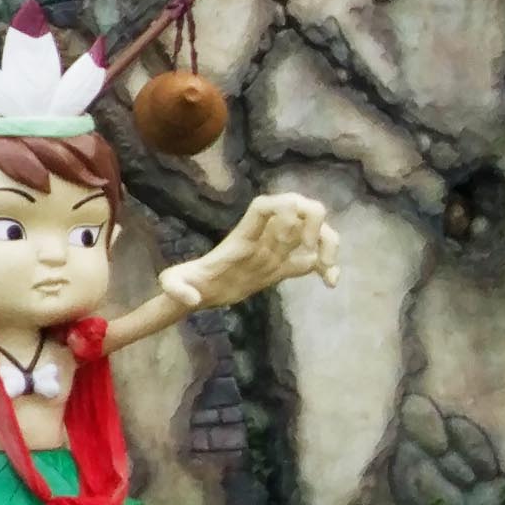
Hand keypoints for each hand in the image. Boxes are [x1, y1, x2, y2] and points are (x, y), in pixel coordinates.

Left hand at [162, 190, 337, 312]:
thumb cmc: (187, 283)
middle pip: (298, 207)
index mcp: (242, 237)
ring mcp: (277, 250)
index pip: (264, 206)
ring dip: (328, 242)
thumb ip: (176, 288)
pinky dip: (327, 266)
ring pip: (313, 231)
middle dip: (313, 222)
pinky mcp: (285, 266)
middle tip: (310, 250)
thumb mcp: (174, 285)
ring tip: (327, 268)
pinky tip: (330, 283)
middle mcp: (264, 236)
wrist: (201, 292)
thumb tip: (190, 299)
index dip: (283, 205)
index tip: (295, 226)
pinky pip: (313, 259)